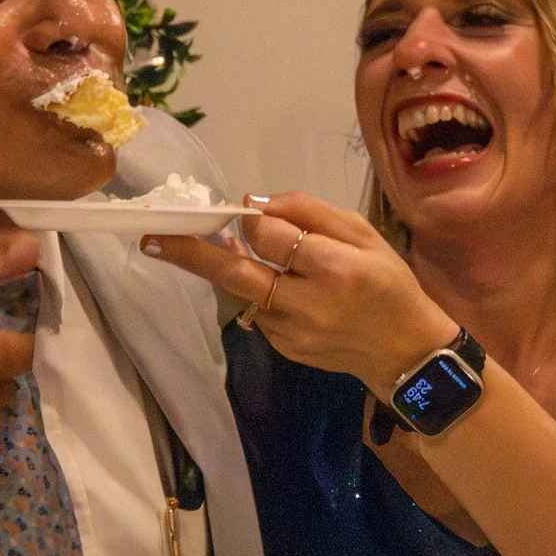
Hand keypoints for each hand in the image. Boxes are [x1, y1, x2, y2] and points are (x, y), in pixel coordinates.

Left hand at [143, 192, 455, 393]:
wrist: (405, 352)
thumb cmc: (388, 282)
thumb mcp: (363, 234)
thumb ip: (311, 212)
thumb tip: (254, 203)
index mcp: (334, 268)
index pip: (270, 236)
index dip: (256, 221)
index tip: (248, 213)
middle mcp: (307, 303)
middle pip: (236, 272)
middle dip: (190, 253)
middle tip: (150, 237)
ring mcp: (291, 332)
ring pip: (242, 291)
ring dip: (232, 267)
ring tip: (217, 246)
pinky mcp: (283, 349)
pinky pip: (256, 311)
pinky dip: (259, 292)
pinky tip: (281, 287)